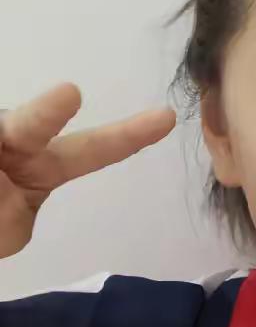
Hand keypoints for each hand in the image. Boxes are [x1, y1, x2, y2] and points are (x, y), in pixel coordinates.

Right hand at [0, 82, 176, 258]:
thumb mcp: (6, 233)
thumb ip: (8, 219)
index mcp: (42, 164)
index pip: (93, 151)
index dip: (129, 136)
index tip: (168, 118)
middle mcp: (14, 137)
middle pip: (31, 124)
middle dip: (47, 113)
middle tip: (71, 94)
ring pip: (3, 136)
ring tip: (1, 179)